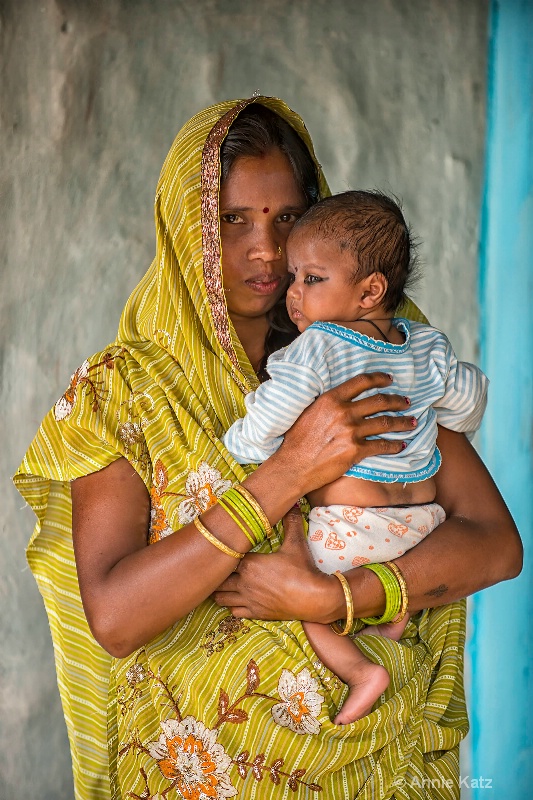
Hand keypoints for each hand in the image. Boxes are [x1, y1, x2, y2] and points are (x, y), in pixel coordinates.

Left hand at [212, 506, 335, 621]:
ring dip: (221, 591)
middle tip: (220, 568)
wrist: (314, 598)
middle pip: (219, 580)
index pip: (225, 559)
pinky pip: (234, 612)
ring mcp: (249, 600)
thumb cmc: (303, 569)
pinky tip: (237, 599)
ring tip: (224, 584)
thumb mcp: (296, 543)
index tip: (222, 551)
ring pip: (221, 598)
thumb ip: (291, 522)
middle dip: (218, 574)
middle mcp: (244, 582)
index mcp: (249, 563)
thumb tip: (292, 503)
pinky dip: (232, 606)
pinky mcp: (256, 614)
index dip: (223, 556)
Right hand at [279, 372, 413, 492]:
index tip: (390, 380)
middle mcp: (344, 412)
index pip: (362, 382)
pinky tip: (401, 445)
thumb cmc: (297, 440)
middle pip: (379, 401)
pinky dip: (394, 446)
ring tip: (412, 422)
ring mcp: (351, 431)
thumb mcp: (309, 412)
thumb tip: (341, 399)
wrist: (293, 465)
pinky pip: (381, 446)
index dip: (379, 379)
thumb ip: (328, 403)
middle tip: (407, 402)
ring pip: (385, 423)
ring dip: (402, 423)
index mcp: (332, 399)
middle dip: (397, 401)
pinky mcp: (355, 451)